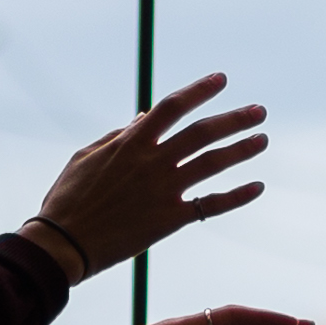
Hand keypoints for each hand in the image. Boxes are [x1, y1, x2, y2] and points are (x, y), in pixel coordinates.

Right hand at [33, 72, 272, 273]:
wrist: (63, 245)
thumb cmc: (68, 199)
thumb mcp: (86, 156)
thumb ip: (118, 135)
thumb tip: (142, 116)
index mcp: (131, 142)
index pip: (172, 106)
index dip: (199, 90)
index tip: (221, 79)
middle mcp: (152, 162)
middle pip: (203, 132)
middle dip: (234, 119)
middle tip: (259, 112)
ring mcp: (163, 190)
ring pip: (213, 163)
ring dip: (241, 150)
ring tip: (262, 140)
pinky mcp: (169, 219)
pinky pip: (211, 204)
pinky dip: (237, 196)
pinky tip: (257, 187)